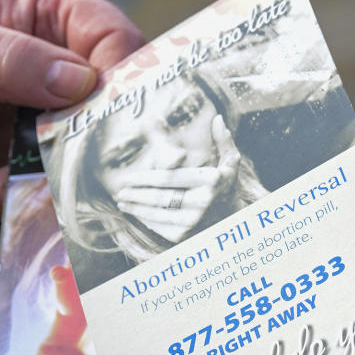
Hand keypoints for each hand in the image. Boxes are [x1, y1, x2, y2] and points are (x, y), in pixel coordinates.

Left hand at [0, 0, 142, 217]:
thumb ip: (12, 60)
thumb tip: (80, 79)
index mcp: (52, 18)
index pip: (110, 36)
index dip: (121, 71)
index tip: (107, 109)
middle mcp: (65, 70)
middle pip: (112, 104)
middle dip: (87, 140)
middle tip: (55, 162)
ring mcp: (56, 124)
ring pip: (88, 156)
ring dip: (49, 181)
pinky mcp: (41, 169)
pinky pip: (56, 192)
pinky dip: (23, 201)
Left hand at [114, 117, 259, 242]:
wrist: (234, 219)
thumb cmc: (226, 185)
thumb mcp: (231, 161)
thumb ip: (223, 140)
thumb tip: (217, 118)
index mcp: (210, 180)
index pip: (170, 178)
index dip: (145, 178)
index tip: (128, 178)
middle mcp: (202, 202)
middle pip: (160, 198)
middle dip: (136, 194)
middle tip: (120, 191)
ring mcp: (194, 222)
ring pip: (158, 214)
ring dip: (136, 208)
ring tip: (122, 202)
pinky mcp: (188, 236)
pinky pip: (161, 227)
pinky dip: (146, 220)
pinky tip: (135, 213)